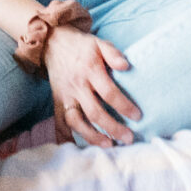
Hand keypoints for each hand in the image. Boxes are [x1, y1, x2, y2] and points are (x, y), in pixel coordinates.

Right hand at [44, 26, 140, 146]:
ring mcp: (65, 95)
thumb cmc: (82, 46)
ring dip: (92, 136)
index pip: (108, 92)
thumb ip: (113, 53)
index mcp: (89, 70)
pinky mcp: (56, 102)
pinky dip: (68, 136)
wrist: (53, 43)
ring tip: (109, 145)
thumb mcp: (99, 43)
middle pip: (94, 112)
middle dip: (112, 128)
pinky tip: (80, 147)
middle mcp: (76, 85)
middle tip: (129, 138)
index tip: (138, 116)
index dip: (124, 106)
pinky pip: (61, 122)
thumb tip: (126, 66)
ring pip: (76, 121)